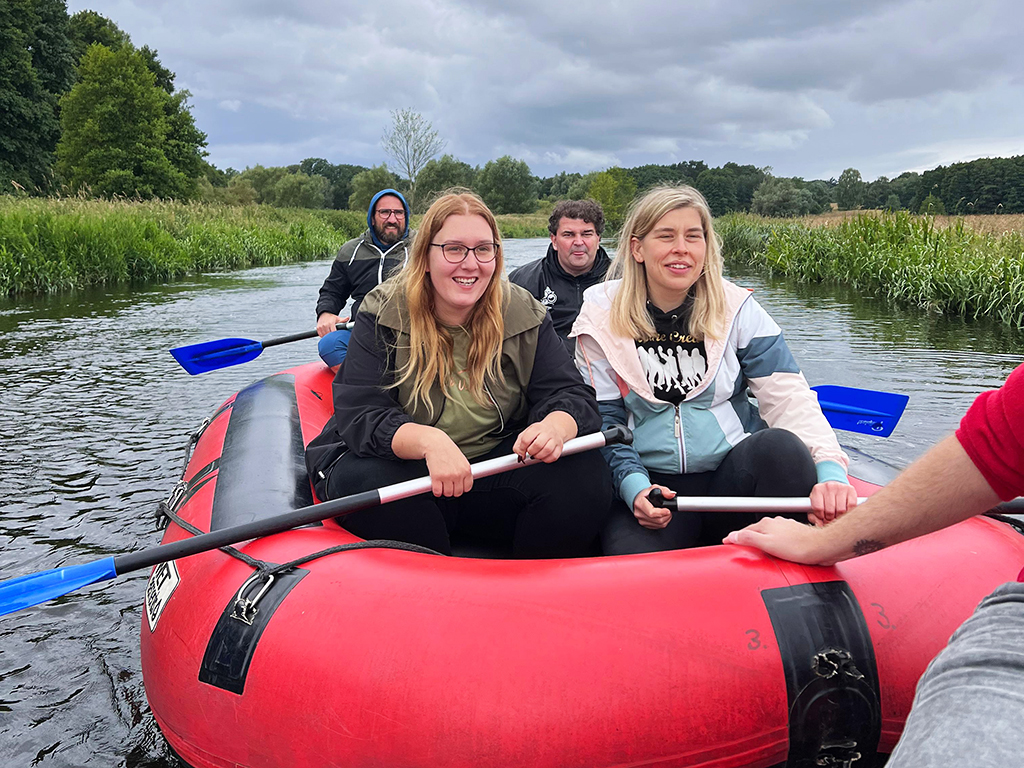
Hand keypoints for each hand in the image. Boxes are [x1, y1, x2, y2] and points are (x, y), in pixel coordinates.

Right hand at [316, 312, 345, 336]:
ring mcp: (321, 327)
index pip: (333, 332)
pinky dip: (323, 336)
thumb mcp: (338, 318)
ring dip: (327, 337)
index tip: (337, 337)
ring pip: (324, 335)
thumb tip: (348, 318)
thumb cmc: (331, 317)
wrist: (324, 313)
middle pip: (328, 334)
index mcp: (331, 323)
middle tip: (334, 338)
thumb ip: (343, 320)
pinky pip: (320, 335)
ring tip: (330, 337)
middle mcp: (325, 325)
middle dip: (331, 337)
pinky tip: (326, 335)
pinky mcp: (318, 328)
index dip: (335, 335)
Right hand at [422, 432, 472, 497]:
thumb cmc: (447, 450)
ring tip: (441, 483)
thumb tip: (464, 483)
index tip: (457, 486)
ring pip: (447, 493)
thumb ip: (463, 471)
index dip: (461, 488)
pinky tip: (435, 485)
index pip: (467, 488)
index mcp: (466, 470)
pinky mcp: (436, 477)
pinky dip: (436, 491)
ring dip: (443, 491)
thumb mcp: (461, 460)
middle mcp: (458, 474)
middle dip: (452, 490)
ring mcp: (448, 476)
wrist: (435, 443)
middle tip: (447, 484)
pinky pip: (438, 492)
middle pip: (457, 492)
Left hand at [513, 412, 576, 462]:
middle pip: (537, 445)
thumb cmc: (538, 432)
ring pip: (547, 450)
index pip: (526, 439)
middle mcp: (547, 432)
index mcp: (536, 428)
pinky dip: (546, 459)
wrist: (553, 428)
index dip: (522, 448)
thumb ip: (518, 444)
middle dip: (531, 452)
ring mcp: (554, 439)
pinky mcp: (560, 447)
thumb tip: (519, 454)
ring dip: (539, 456)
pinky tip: (543, 456)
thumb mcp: (526, 434)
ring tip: (536, 454)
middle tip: (530, 452)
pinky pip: (554, 456)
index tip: (522, 452)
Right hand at [633, 485, 674, 529]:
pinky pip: (658, 527)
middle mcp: (639, 513)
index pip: (651, 512)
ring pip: (659, 524)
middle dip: (667, 516)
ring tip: (667, 513)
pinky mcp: (645, 525)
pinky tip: (663, 517)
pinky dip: (663, 523)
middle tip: (669, 510)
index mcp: (640, 503)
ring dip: (666, 519)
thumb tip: (671, 495)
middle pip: (657, 520)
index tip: (668, 510)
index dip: (662, 513)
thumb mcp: (655, 488)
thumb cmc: (646, 494)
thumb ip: (664, 490)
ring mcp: (641, 520)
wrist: (639, 499)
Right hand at [723, 516, 838, 564]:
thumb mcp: (767, 544)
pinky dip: (773, 542)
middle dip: (747, 538)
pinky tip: (776, 550)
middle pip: (756, 531)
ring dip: (761, 540)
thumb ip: (749, 538)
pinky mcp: (794, 534)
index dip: (735, 537)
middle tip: (739, 545)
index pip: (744, 530)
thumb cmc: (798, 546)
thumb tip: (734, 536)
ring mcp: (785, 528)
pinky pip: (778, 538)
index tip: (727, 541)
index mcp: (766, 524)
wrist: (820, 547)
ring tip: (756, 549)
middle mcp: (775, 523)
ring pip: (768, 534)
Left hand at [808, 481, 858, 525]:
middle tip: (831, 518)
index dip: (820, 517)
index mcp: (817, 490)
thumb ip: (814, 517)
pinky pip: (851, 506)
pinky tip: (845, 511)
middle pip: (830, 510)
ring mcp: (840, 487)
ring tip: (837, 515)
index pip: (818, 508)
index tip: (822, 518)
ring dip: (839, 516)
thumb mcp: (815, 505)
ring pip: (841, 510)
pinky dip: (849, 512)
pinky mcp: (850, 490)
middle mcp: (828, 487)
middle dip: (830, 518)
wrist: (834, 487)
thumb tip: (819, 525)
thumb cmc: (824, 499)